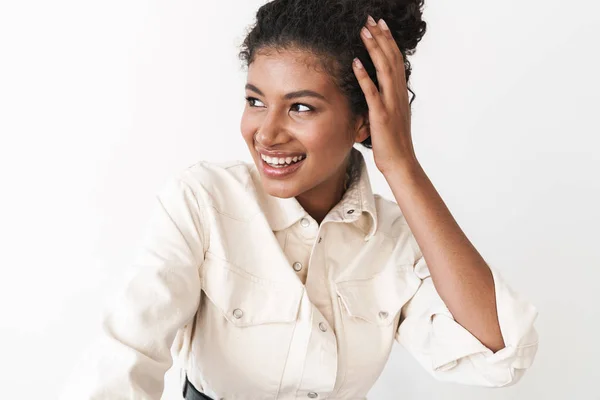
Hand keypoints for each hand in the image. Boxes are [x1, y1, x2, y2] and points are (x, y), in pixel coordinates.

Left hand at [353, 15, 417, 174]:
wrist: (401, 163)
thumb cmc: (394, 143)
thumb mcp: (393, 117)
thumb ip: (387, 101)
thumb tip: (380, 92)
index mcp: (400, 94)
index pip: (396, 60)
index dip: (389, 41)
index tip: (381, 25)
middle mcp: (397, 94)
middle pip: (391, 59)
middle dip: (381, 37)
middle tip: (372, 19)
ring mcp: (390, 104)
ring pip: (384, 70)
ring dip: (374, 49)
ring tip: (364, 31)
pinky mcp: (381, 115)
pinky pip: (372, 92)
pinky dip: (364, 76)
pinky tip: (356, 62)